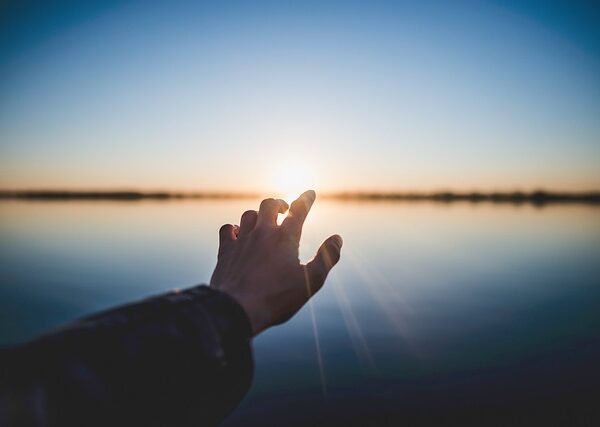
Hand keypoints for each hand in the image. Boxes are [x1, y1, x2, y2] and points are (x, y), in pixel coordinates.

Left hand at [210, 190, 342, 335]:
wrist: (237, 309)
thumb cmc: (277, 298)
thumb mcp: (311, 282)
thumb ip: (327, 258)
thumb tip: (337, 238)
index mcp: (285, 238)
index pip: (298, 210)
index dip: (306, 199)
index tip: (310, 193)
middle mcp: (262, 233)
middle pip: (269, 204)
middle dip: (279, 203)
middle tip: (284, 209)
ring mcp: (242, 240)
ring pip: (248, 215)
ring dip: (258, 215)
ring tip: (263, 222)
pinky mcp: (226, 251)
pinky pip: (227, 229)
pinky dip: (234, 228)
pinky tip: (238, 233)